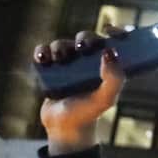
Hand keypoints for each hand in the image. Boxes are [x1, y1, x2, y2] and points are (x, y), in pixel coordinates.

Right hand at [37, 31, 125, 153]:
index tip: (109, 30)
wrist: (65, 127)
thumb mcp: (105, 98)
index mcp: (108, 67)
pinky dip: (42, 51)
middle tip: (82, 48)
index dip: (115, 32)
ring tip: (60, 59)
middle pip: (87, 38)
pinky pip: (44, 51)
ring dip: (61, 46)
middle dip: (84, 39)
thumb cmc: (89, 113)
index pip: (114, 43)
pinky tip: (43, 58)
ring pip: (64, 43)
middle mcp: (89, 62)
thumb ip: (115, 79)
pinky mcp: (50, 68)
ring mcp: (69, 64)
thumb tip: (110, 52)